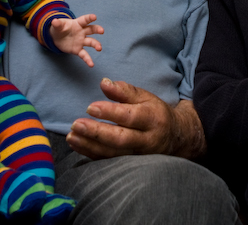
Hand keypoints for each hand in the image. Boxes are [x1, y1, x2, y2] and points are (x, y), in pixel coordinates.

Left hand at [50, 14, 102, 66]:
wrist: (56, 38)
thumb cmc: (59, 29)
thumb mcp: (57, 26)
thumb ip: (57, 24)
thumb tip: (54, 21)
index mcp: (77, 24)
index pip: (85, 20)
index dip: (89, 18)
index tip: (94, 17)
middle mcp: (82, 32)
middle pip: (91, 30)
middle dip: (97, 29)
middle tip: (102, 31)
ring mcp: (81, 41)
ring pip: (91, 42)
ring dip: (96, 44)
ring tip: (99, 48)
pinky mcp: (78, 50)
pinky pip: (84, 55)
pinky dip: (88, 60)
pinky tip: (91, 65)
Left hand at [67, 78, 201, 159]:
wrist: (176, 137)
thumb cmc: (155, 113)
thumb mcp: (145, 97)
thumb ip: (124, 91)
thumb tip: (103, 82)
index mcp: (152, 118)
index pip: (130, 116)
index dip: (110, 112)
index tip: (90, 107)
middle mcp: (147, 139)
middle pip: (121, 139)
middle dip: (96, 133)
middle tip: (75, 124)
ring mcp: (139, 155)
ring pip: (113, 154)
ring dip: (90, 145)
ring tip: (71, 136)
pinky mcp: (131, 164)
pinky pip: (109, 161)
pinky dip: (91, 154)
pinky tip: (77, 144)